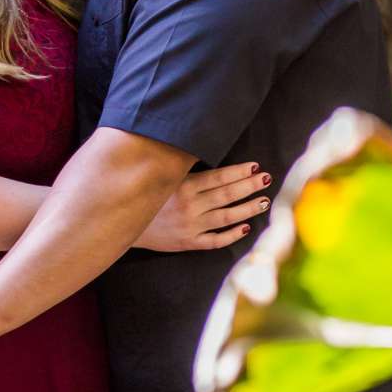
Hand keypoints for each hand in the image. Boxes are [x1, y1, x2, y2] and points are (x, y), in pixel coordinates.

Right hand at [137, 159, 272, 251]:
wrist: (125, 225)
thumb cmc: (146, 197)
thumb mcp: (162, 178)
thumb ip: (183, 168)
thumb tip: (205, 149)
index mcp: (184, 186)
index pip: (219, 177)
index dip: (239, 171)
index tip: (255, 166)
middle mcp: (190, 206)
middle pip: (227, 194)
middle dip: (249, 186)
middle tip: (266, 179)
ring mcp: (191, 226)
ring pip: (227, 216)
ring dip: (248, 209)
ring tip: (263, 201)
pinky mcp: (189, 242)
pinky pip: (216, 240)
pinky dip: (232, 235)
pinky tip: (245, 228)